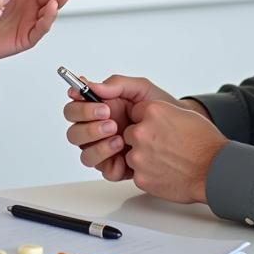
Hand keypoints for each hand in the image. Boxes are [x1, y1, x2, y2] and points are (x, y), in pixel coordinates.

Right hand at [63, 75, 183, 181]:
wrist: (180, 129)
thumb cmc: (159, 107)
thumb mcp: (140, 89)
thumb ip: (116, 85)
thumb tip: (91, 86)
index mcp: (97, 109)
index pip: (73, 107)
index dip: (78, 104)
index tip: (94, 100)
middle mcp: (95, 130)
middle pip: (73, 131)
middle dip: (88, 125)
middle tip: (110, 119)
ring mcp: (103, 149)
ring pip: (83, 152)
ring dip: (97, 144)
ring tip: (118, 137)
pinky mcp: (115, 167)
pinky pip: (102, 169)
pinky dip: (109, 161)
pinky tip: (123, 151)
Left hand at [123, 100, 227, 203]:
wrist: (215, 171)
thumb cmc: (205, 143)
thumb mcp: (183, 114)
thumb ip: (160, 113)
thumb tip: (147, 115)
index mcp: (153, 111)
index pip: (134, 112)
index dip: (145, 122)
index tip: (157, 129)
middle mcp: (141, 131)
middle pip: (129, 134)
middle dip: (142, 141)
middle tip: (163, 148)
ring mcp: (139, 156)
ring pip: (132, 155)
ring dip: (144, 158)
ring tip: (167, 161)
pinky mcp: (140, 177)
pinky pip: (137, 173)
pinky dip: (149, 175)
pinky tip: (166, 172)